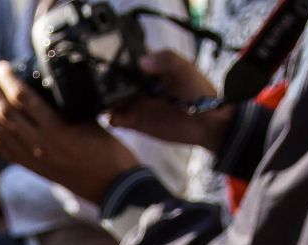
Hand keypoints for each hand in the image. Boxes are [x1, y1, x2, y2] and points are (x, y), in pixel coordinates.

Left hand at [0, 62, 138, 203]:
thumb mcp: (90, 119)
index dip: (7, 81)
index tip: (0, 66)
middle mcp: (40, 143)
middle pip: (4, 114)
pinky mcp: (34, 168)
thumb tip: (48, 87)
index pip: (23, 99)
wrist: (111, 186)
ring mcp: (34, 157)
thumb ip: (67, 105)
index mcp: (56, 128)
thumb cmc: (108, 150)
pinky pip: (6, 153)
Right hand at [106, 52, 232, 152]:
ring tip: (106, 101)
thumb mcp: (184, 68)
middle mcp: (138, 85)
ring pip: (111, 100)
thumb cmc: (197, 91)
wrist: (206, 122)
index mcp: (150, 68)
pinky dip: (110, 117)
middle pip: (114, 81)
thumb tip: (141, 61)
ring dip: (105, 100)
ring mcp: (135, 104)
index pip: (126, 60)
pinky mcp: (134, 122)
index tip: (107, 60)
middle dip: (105, 82)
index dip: (116, 59)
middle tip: (101, 84)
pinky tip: (115, 115)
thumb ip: (165, 59)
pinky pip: (115, 120)